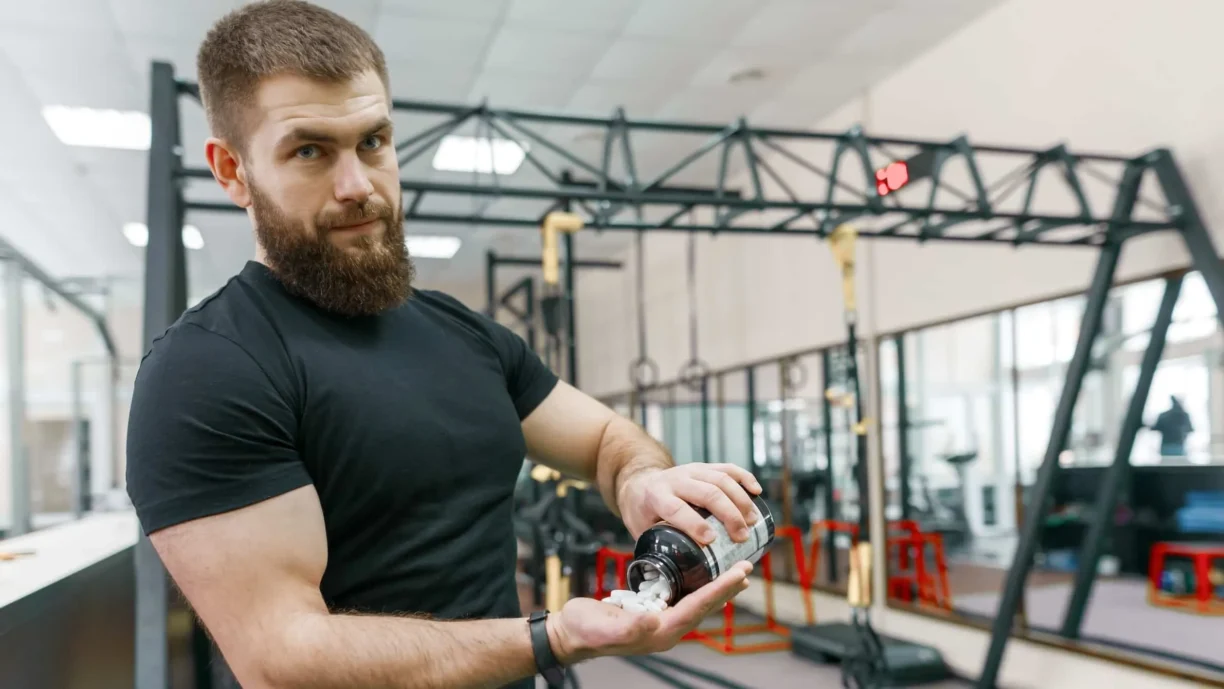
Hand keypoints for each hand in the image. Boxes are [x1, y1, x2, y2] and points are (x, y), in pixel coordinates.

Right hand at [546, 561, 752, 663]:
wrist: (569, 634)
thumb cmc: (584, 630)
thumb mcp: (603, 626)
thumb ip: (628, 626)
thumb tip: (652, 620)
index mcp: (659, 632)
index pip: (698, 606)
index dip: (720, 589)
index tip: (740, 573)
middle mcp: (665, 629)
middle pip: (704, 605)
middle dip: (726, 587)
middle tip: (747, 568)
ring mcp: (659, 622)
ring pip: (696, 601)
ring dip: (716, 587)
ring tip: (734, 573)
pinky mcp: (651, 613)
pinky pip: (682, 597)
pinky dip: (697, 585)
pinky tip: (701, 576)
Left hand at [617, 463, 762, 544]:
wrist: (639, 484)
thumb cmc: (643, 515)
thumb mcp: (642, 533)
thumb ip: (659, 555)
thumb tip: (678, 589)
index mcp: (656, 497)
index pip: (677, 508)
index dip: (695, 524)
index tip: (712, 540)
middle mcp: (675, 479)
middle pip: (707, 492)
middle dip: (728, 514)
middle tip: (742, 536)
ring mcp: (691, 470)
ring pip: (720, 479)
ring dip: (740, 500)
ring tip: (752, 521)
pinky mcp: (704, 467)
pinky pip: (727, 468)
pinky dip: (744, 478)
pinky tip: (756, 492)